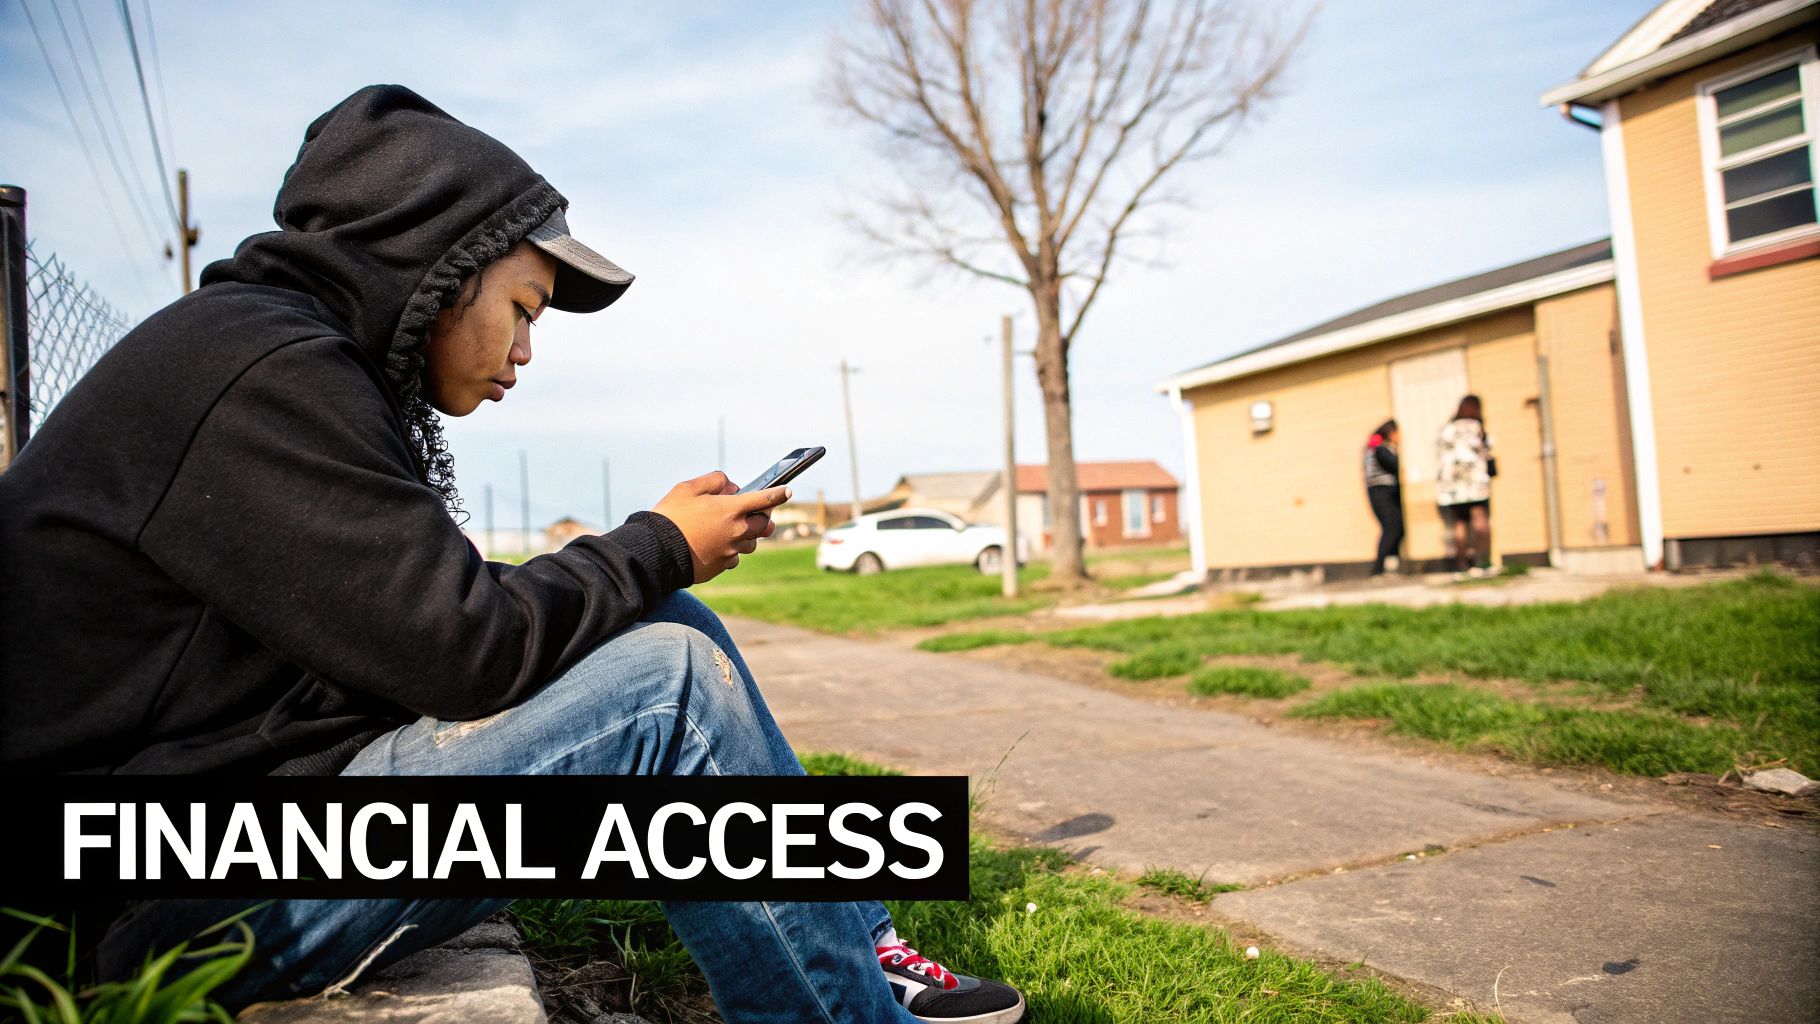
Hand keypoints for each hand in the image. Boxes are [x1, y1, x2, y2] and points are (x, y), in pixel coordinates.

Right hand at [652, 470, 787, 583]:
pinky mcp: (721, 567)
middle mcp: (736, 532)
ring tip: (730, 529)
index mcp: (731, 510)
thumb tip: (731, 486)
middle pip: (763, 526)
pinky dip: (730, 551)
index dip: (777, 493)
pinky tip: (715, 545)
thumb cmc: (670, 517)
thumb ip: (714, 481)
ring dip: (746, 535)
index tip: (787, 490)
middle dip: (763, 518)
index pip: (764, 499)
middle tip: (757, 513)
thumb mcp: (688, 488)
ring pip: (750, 543)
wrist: (656, 552)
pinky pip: (734, 558)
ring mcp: (730, 552)